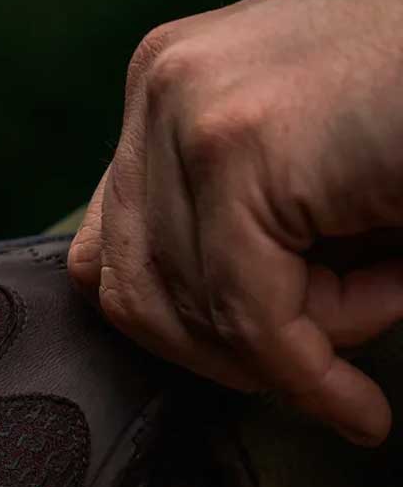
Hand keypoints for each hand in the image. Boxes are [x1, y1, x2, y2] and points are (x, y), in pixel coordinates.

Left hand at [67, 0, 402, 445]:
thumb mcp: (299, 188)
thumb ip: (221, 240)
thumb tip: (175, 339)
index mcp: (166, 85)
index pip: (111, 258)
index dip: (179, 332)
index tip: (251, 365)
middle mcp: (162, 82)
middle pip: (132, 294)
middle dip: (232, 350)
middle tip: (326, 349)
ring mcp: (193, 108)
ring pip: (196, 313)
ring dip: (298, 343)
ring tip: (389, 294)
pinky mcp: (241, 148)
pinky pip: (251, 320)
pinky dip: (310, 377)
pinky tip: (358, 404)